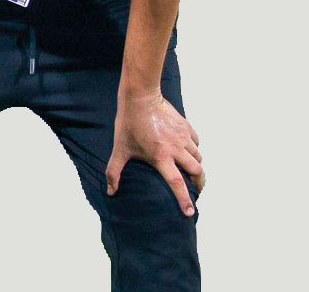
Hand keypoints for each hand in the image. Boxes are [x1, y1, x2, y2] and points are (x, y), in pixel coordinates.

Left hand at [105, 91, 203, 215]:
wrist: (141, 95)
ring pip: (198, 156)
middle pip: (196, 171)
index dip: (184, 200)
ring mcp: (183, 136)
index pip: (177, 183)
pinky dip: (195, 148)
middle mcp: (176, 148)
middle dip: (198, 184)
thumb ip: (114, 171)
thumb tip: (110, 191)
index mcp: (161, 157)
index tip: (190, 213)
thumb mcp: (120, 148)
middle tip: (195, 190)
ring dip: (196, 166)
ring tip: (191, 171)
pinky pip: (196, 141)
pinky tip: (188, 150)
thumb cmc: (129, 122)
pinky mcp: (185, 125)